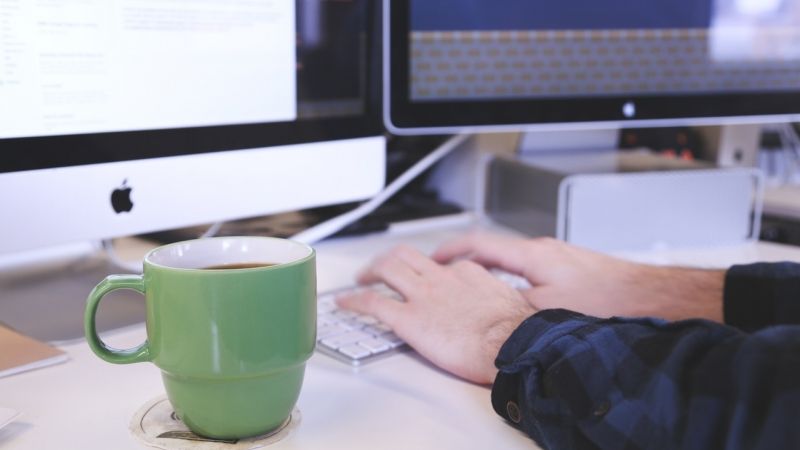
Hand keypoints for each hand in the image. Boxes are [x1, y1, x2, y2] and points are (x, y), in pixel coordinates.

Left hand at [337, 245, 536, 384]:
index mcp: (467, 274)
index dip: (426, 270)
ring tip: (359, 278)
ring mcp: (422, 296)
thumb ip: (493, 301)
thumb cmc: (515, 333)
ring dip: (369, 271)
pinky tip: (344, 303)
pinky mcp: (408, 318)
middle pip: (406, 255)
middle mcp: (441, 278)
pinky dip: (354, 300)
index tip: (423, 277)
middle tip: (380, 267)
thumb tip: (495, 312)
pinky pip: (373, 303)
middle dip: (389, 258)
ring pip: (386, 268)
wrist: (511, 345)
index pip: (440, 265)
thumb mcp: (509, 304)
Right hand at [433, 233, 724, 322]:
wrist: (651, 297)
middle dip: (468, 262)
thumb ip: (510, 309)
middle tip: (449, 274)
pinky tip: (518, 299)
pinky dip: (513, 280)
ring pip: (513, 262)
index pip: (478, 243)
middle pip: (493, 250)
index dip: (451, 250)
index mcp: (531, 254)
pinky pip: (531, 270)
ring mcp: (558, 257)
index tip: (434, 257)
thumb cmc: (607, 300)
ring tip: (478, 289)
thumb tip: (487, 316)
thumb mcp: (547, 312)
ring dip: (492, 272)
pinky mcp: (571, 269)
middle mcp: (543, 250)